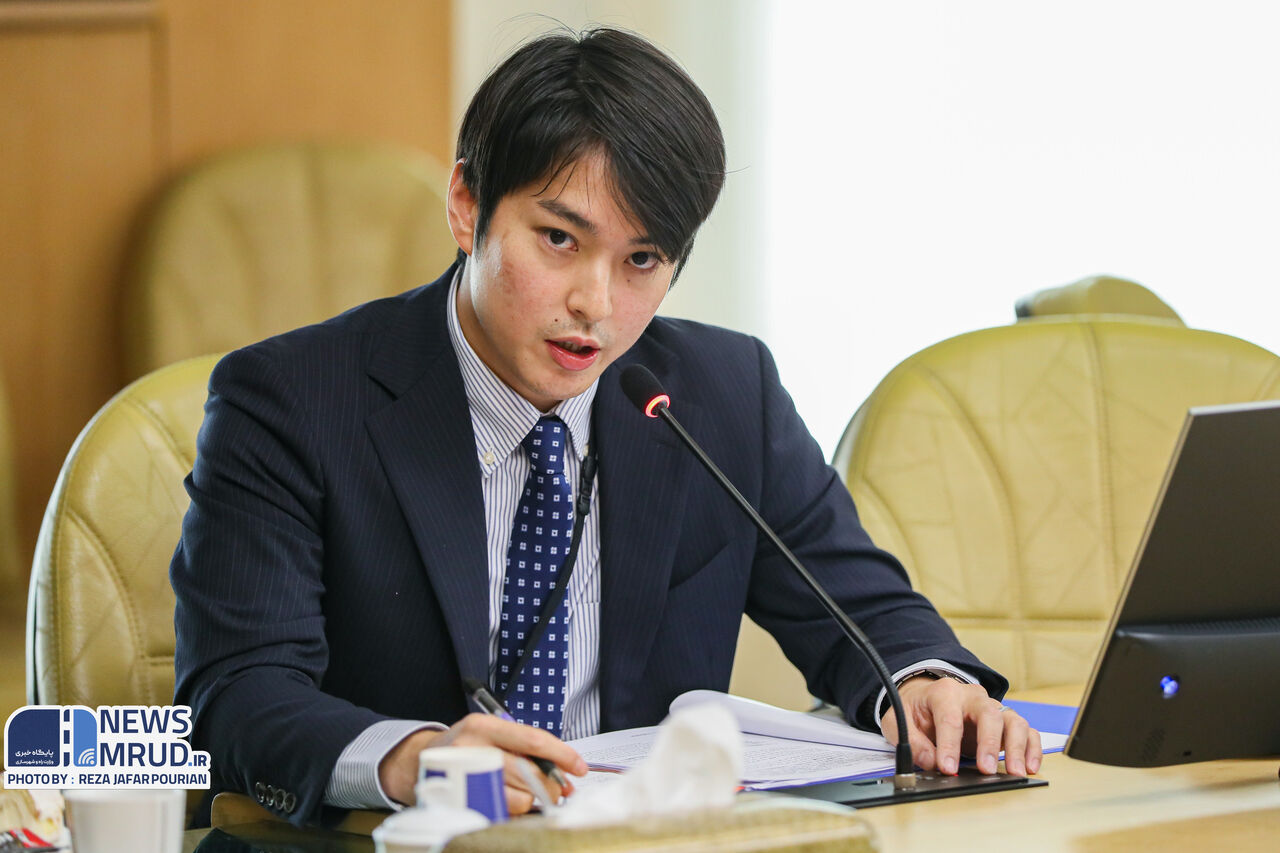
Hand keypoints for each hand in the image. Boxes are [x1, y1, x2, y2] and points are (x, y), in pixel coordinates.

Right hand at [378, 714, 588, 813]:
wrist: (418, 763)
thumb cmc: (464, 746)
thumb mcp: (490, 733)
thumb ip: (523, 747)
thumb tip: (564, 771)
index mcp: (484, 727)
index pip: (533, 740)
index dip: (562, 755)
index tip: (579, 767)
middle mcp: (472, 749)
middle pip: (529, 773)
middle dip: (550, 784)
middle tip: (558, 788)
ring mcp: (464, 779)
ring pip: (518, 798)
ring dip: (530, 800)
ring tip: (525, 794)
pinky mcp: (461, 803)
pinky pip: (502, 814)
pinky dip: (512, 812)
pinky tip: (507, 802)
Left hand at [878, 676, 1041, 776]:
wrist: (927, 698)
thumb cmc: (916, 710)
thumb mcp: (900, 720)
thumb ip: (912, 741)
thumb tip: (930, 761)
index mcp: (944, 693)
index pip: (950, 718)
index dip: (949, 744)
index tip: (948, 767)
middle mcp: (972, 697)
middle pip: (989, 714)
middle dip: (989, 743)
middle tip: (986, 770)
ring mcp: (992, 707)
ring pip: (1013, 720)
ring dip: (1017, 747)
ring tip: (1016, 772)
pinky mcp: (1005, 720)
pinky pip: (1026, 730)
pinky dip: (1031, 747)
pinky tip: (1029, 766)